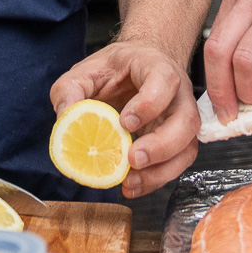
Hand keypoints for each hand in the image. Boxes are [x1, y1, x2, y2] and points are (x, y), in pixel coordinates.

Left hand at [50, 40, 199, 198]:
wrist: (136, 70)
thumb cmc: (115, 70)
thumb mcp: (87, 71)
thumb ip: (70, 88)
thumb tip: (65, 116)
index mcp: (157, 67)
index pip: (165, 81)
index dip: (149, 104)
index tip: (124, 122)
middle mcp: (177, 93)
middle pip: (186, 120)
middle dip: (162, 145)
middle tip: (133, 158)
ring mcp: (181, 118)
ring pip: (187, 147)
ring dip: (161, 170)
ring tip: (130, 180)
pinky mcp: (177, 141)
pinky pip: (176, 164)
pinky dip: (155, 180)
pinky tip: (132, 185)